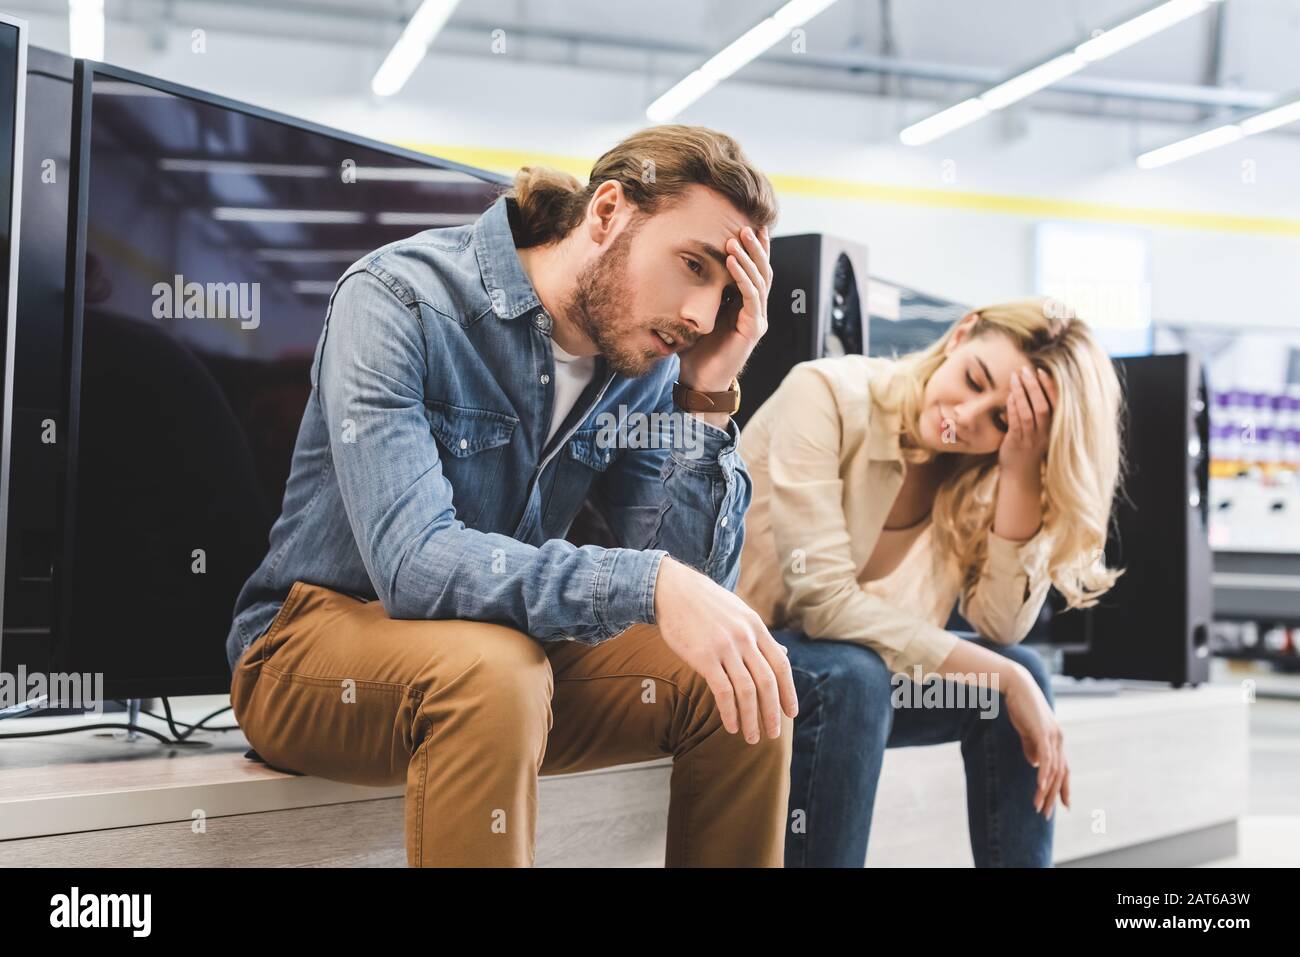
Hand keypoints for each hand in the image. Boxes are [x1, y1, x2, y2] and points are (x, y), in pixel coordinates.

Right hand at [652, 556, 797, 742]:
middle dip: (772, 712)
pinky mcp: (704, 657)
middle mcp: (745, 637)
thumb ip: (760, 636)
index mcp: (756, 627)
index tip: (790, 712)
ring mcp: (725, 647)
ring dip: (752, 718)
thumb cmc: (706, 603)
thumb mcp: (740, 613)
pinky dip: (729, 712)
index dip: (788, 691)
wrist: (674, 589)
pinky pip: (722, 691)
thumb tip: (784, 654)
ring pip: (747, 690)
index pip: (781, 665)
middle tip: (773, 734)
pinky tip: (731, 726)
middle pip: (767, 682)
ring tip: (752, 738)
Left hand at [677, 224, 771, 393]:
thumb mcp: (700, 315)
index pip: (755, 272)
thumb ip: (704, 294)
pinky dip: (743, 277)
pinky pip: (751, 297)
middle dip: (756, 248)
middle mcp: (756, 311)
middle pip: (763, 272)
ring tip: (737, 238)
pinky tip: (733, 262)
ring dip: (749, 258)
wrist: (700, 382)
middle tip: (746, 226)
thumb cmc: (697, 350)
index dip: (756, 250)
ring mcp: (757, 320)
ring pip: (759, 281)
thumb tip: (690, 266)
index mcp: (746, 306)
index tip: (752, 226)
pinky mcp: (752, 329)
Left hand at [999, 364, 1056, 475]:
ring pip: (1029, 413)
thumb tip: (1027, 386)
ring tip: (1015, 378)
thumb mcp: (1037, 428)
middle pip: (1042, 406)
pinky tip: (1009, 396)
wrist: (1019, 472)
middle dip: (1034, 386)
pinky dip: (1013, 407)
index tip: (1041, 371)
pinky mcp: (1018, 443)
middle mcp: (1045, 433)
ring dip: (1021, 393)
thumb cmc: (1027, 446)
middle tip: (1025, 370)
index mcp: (1052, 427)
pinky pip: (1016, 423)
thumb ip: (1035, 411)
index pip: (1055, 403)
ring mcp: (1031, 438)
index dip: (1049, 387)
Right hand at [1004, 666, 1070, 818]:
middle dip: (1054, 795)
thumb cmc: (1020, 705)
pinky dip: (1044, 774)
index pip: (1063, 768)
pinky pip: (1046, 758)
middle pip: (1061, 774)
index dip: (1063, 787)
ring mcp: (1053, 736)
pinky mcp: (1044, 733)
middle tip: (1046, 813)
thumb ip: (1032, 747)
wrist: (1016, 685)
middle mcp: (1059, 739)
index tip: (1061, 805)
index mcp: (1055, 739)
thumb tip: (1036, 765)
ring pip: (1054, 770)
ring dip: (1046, 790)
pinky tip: (1040, 786)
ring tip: (1038, 804)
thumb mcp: (1026, 730)